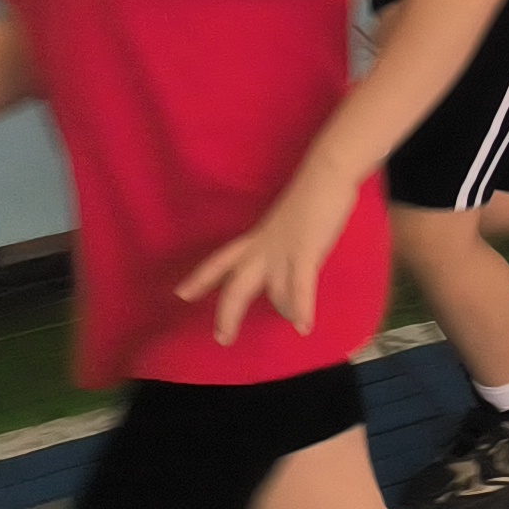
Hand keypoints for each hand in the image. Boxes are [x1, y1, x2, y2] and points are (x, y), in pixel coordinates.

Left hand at [177, 170, 354, 347]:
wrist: (326, 171)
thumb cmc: (314, 189)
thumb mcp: (291, 219)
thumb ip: (286, 239)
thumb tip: (293, 254)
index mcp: (259, 237)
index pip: (221, 260)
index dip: (201, 278)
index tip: (181, 294)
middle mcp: (264, 248)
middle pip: (236, 286)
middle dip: (228, 314)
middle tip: (222, 337)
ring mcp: (283, 251)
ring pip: (273, 290)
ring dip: (283, 308)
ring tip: (295, 323)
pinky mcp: (305, 251)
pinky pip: (300, 287)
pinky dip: (301, 308)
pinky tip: (303, 327)